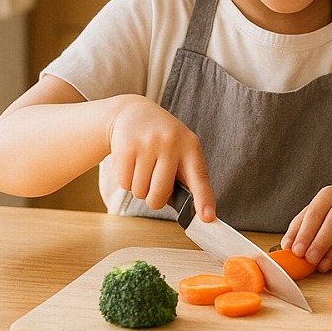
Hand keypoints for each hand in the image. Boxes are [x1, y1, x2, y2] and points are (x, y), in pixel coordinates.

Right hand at [106, 95, 215, 221]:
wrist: (134, 112)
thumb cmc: (163, 139)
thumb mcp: (182, 148)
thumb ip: (186, 175)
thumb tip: (193, 210)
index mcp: (191, 146)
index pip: (199, 177)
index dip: (203, 199)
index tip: (206, 218)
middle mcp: (171, 143)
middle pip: (160, 193)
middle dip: (155, 199)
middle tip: (155, 188)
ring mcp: (147, 145)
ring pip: (140, 192)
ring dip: (140, 189)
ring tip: (144, 168)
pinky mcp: (126, 148)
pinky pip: (124, 184)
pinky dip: (127, 181)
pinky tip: (132, 164)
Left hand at [281, 186, 331, 271]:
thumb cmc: (328, 221)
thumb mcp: (310, 220)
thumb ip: (297, 231)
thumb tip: (287, 246)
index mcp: (330, 193)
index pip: (316, 212)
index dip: (306, 233)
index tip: (297, 250)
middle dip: (320, 243)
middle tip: (310, 260)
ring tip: (322, 266)